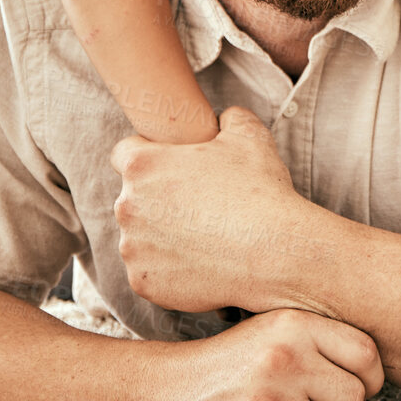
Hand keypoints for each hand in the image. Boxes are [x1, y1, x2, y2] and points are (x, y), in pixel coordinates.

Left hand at [112, 106, 335, 313]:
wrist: (275, 253)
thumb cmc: (261, 191)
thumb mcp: (250, 137)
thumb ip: (229, 118)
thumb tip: (223, 118)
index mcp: (142, 165)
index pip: (125, 153)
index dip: (150, 157)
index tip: (173, 170)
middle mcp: (127, 205)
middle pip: (133, 198)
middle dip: (158, 201)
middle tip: (198, 209)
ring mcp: (132, 247)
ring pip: (140, 237)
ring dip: (162, 236)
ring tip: (204, 239)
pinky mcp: (143, 282)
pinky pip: (150, 271)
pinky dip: (170, 270)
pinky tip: (202, 263)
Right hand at [144, 308, 382, 400]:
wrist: (161, 391)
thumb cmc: (231, 360)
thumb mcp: (273, 328)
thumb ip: (324, 338)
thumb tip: (384, 366)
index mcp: (294, 325)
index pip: (368, 355)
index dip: (370, 377)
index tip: (356, 384)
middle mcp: (284, 361)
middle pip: (354, 400)